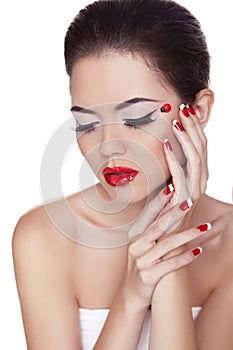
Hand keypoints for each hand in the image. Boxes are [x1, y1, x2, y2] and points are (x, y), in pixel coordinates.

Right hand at [122, 187, 209, 307]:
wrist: (130, 293)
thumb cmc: (140, 264)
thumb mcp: (142, 244)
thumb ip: (154, 228)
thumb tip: (170, 207)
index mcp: (134, 235)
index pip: (149, 215)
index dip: (160, 201)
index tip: (171, 188)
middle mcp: (136, 246)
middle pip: (158, 227)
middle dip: (175, 213)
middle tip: (189, 202)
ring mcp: (141, 262)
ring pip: (167, 245)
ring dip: (187, 235)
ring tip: (203, 228)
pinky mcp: (148, 277)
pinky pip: (170, 265)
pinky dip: (185, 257)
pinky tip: (197, 251)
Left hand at [161, 104, 208, 232]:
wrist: (160, 232)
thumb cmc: (162, 206)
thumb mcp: (168, 179)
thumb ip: (170, 164)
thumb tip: (163, 142)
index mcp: (199, 174)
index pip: (201, 145)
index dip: (195, 127)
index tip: (186, 110)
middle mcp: (201, 180)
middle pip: (202, 147)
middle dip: (194, 126)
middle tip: (184, 108)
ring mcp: (195, 190)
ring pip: (196, 158)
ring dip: (186, 138)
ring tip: (176, 122)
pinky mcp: (184, 199)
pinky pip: (181, 174)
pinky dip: (174, 158)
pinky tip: (165, 144)